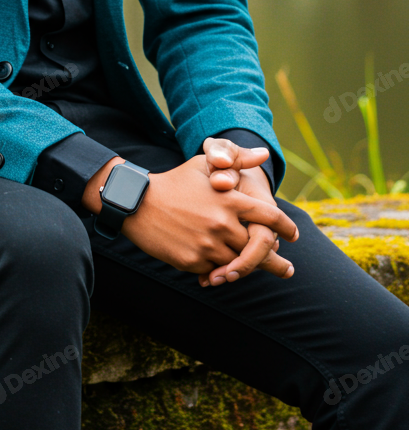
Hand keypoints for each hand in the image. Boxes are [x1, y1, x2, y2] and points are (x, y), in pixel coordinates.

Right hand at [82, 151, 297, 278]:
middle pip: (258, 248)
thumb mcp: (203, 165)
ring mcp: (207, 244)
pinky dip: (222, 273)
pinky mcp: (192, 261)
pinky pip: (216, 272)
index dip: (286, 227)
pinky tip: (226, 274)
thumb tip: (264, 155)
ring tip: (259, 274)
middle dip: (276, 261)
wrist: (136, 203)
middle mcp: (222, 223)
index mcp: (229, 199)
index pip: (269, 216)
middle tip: (287, 269)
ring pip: (239, 264)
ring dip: (248, 268)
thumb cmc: (174, 181)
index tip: (294, 235)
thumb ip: (236, 160)